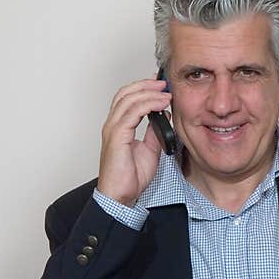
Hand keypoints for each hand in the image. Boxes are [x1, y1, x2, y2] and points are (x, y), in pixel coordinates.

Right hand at [96, 78, 171, 206]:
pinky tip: (161, 104)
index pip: (128, 98)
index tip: (161, 85)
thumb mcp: (150, 150)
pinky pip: (131, 113)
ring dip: (149, 92)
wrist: (120, 195)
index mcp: (119, 127)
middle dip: (146, 84)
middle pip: (125, 93)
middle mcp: (113, 125)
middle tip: (164, 82)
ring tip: (165, 91)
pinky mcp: (116, 137)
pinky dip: (147, 105)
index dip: (143, 88)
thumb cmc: (130, 177)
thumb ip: (154, 132)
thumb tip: (163, 117)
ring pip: (128, 99)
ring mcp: (113, 130)